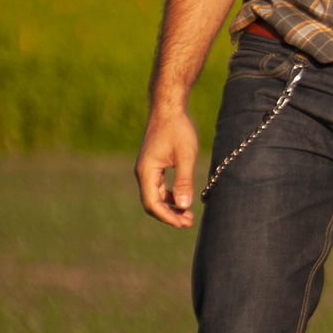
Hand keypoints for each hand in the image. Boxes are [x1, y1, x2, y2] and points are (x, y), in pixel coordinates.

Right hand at [136, 107, 200, 228]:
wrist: (168, 108)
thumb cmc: (178, 129)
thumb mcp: (185, 156)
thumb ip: (184, 181)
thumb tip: (184, 205)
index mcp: (147, 171)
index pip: (152, 203)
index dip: (166, 217)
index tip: (182, 224)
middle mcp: (143, 172)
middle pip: (152, 202)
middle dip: (169, 215)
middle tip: (189, 223)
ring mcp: (147, 169)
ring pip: (155, 196)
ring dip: (170, 207)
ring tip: (188, 215)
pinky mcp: (153, 165)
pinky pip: (158, 187)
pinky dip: (169, 196)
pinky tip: (183, 199)